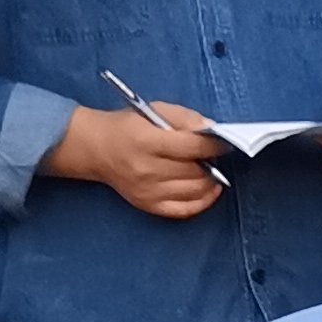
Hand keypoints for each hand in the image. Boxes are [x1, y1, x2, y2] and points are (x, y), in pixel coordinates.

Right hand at [51, 98, 225, 219]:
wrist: (97, 149)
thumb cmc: (128, 127)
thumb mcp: (154, 111)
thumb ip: (185, 117)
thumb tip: (212, 130)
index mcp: (147, 142)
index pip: (192, 147)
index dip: (214, 146)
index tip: (223, 143)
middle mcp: (146, 170)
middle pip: (195, 171)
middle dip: (211, 162)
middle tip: (212, 154)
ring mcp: (148, 191)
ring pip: (195, 191)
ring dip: (210, 181)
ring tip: (209, 169)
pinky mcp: (149, 206)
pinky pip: (185, 210)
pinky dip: (203, 201)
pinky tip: (209, 189)